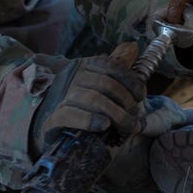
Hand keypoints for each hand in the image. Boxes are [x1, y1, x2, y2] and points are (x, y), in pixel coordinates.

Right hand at [31, 48, 145, 153]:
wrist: (51, 126)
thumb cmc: (81, 106)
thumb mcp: (96, 87)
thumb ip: (113, 77)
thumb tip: (136, 66)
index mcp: (85, 65)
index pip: (112, 65)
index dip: (130, 80)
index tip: (141, 96)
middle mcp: (73, 76)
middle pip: (106, 83)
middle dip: (126, 101)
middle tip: (135, 116)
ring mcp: (62, 96)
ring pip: (93, 98)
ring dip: (116, 114)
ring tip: (127, 126)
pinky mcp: (54, 116)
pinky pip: (72, 114)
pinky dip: (90, 120)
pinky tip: (104, 125)